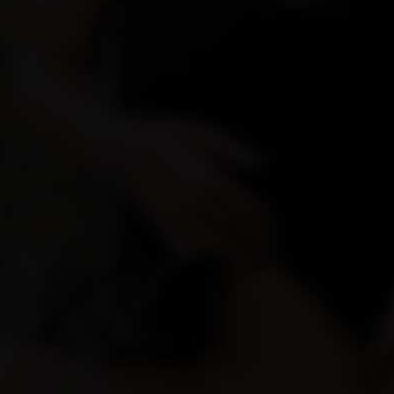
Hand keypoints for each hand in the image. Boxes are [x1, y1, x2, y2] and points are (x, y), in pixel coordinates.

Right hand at [108, 114, 277, 264]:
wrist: (118, 151)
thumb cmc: (162, 137)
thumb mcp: (200, 134)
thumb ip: (232, 150)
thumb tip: (262, 164)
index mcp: (209, 180)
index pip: (248, 211)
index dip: (266, 224)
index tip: (275, 231)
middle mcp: (195, 204)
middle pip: (236, 234)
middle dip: (255, 246)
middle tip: (269, 254)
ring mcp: (177, 218)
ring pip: (216, 246)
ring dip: (235, 254)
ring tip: (251, 260)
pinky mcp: (162, 226)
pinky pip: (190, 247)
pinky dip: (207, 252)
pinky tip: (217, 251)